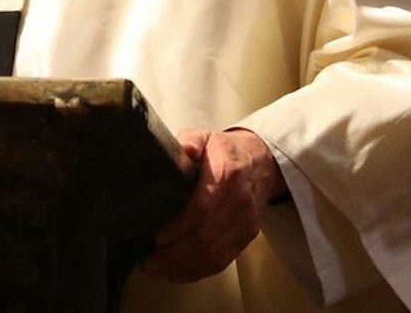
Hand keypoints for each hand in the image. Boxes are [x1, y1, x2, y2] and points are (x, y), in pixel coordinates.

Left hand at [139, 127, 282, 282]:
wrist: (262, 163)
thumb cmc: (226, 151)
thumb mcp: (206, 137)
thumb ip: (190, 141)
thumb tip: (183, 150)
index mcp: (227, 176)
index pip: (203, 208)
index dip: (179, 227)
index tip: (156, 238)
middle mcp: (239, 204)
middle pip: (206, 238)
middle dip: (174, 255)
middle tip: (148, 262)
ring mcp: (245, 224)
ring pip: (214, 254)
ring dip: (183, 267)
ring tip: (157, 270)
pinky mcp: (246, 238)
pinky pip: (223, 261)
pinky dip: (198, 271)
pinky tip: (177, 273)